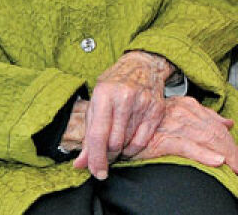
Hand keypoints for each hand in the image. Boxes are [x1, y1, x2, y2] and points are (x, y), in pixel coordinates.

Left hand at [73, 51, 171, 178]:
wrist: (141, 65)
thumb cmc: (114, 85)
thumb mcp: (95, 104)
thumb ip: (88, 136)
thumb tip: (81, 164)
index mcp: (104, 94)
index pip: (98, 135)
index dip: (96, 159)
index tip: (97, 172)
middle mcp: (125, 97)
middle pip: (114, 142)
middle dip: (108, 155)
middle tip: (105, 154)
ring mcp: (143, 102)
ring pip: (129, 143)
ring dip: (120, 150)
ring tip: (117, 142)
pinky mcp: (157, 108)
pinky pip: (143, 140)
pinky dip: (134, 147)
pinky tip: (129, 142)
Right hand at [124, 96, 237, 180]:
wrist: (118, 124)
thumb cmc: (148, 122)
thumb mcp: (178, 114)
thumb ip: (204, 118)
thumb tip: (228, 122)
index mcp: (189, 106)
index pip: (217, 127)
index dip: (232, 144)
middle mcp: (184, 112)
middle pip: (216, 134)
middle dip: (234, 153)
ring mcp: (173, 125)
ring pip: (207, 140)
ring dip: (227, 156)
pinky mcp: (162, 138)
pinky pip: (188, 147)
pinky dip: (204, 155)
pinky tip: (217, 163)